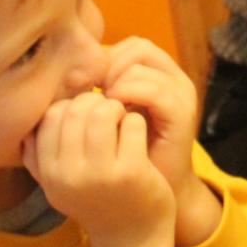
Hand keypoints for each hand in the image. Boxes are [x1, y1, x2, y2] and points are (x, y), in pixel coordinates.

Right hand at [24, 92, 173, 246]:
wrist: (132, 237)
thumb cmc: (96, 202)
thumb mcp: (58, 187)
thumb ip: (38, 159)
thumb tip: (27, 126)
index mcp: (50, 175)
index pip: (49, 118)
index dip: (68, 106)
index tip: (83, 114)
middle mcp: (70, 176)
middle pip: (75, 112)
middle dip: (93, 102)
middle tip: (106, 111)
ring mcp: (101, 174)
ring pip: (102, 113)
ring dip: (114, 108)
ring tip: (120, 117)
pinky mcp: (132, 172)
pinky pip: (131, 123)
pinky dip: (135, 120)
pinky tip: (135, 132)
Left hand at [103, 38, 220, 246]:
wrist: (148, 202)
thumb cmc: (121, 161)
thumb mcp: (107, 120)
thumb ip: (96, 95)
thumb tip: (64, 72)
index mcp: (159, 75)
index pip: (130, 45)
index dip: (104, 60)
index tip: (85, 85)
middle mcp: (174, 79)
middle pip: (137, 47)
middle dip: (108, 67)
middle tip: (91, 93)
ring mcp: (181, 94)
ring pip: (141, 66)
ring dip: (114, 82)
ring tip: (101, 106)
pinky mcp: (182, 114)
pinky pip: (153, 91)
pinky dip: (129, 96)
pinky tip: (114, 114)